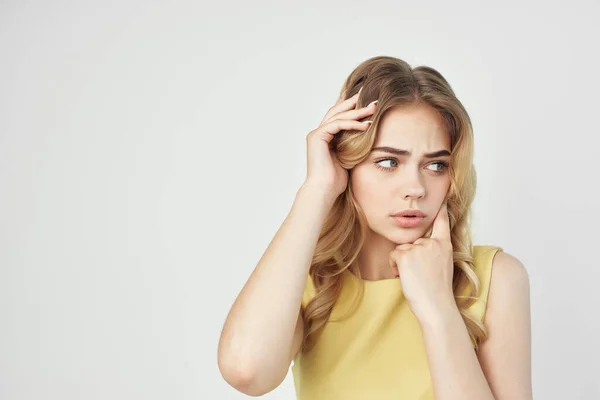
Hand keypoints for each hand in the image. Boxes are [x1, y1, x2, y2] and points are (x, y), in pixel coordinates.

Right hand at [302, 86, 376, 198]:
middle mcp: (318, 133)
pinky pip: (337, 124)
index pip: (338, 117)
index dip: (350, 107)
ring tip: (373, 108)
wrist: (324, 190)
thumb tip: (369, 136)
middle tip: (369, 95)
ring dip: (357, 111)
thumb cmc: (336, 180)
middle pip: (337, 111)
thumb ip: (354, 144)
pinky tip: (366, 125)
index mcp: (324, 137)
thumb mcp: (349, 157)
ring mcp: (316, 134)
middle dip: (353, 103)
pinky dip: (352, 123)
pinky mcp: (317, 136)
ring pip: (338, 116)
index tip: (364, 100)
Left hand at [388, 201, 455, 321]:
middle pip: (412, 242)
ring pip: (402, 249)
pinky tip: (405, 277)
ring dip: (403, 263)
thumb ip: (432, 252)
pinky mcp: (406, 255)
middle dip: (411, 257)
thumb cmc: (437, 291)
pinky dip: (395, 267)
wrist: (436, 306)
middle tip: (421, 275)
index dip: (441, 209)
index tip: (441, 198)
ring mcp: (419, 248)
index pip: (442, 222)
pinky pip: (394, 255)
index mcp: (444, 245)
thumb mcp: (440, 266)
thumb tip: (417, 245)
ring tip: (415, 278)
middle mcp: (432, 243)